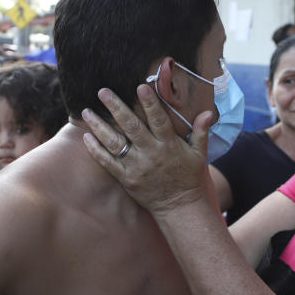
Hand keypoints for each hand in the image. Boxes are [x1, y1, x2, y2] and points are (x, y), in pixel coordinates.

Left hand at [81, 84, 212, 215]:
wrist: (179, 207)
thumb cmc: (189, 177)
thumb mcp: (199, 154)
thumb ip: (201, 132)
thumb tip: (208, 112)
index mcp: (169, 145)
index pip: (158, 120)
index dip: (150, 103)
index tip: (139, 86)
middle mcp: (151, 154)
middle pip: (131, 127)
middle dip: (116, 108)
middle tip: (102, 91)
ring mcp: (136, 167)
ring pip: (115, 143)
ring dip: (99, 126)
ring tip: (87, 111)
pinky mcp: (126, 179)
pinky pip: (108, 163)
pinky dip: (96, 150)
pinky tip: (86, 137)